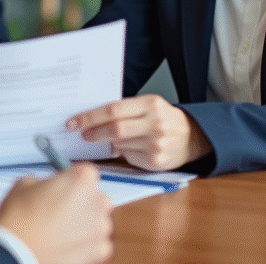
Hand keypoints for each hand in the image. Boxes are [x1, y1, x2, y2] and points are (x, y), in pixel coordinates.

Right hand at [0, 163, 112, 263]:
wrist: (16, 254)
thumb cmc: (18, 221)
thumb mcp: (24, 185)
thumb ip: (44, 182)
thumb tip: (47, 187)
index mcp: (80, 180)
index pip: (87, 174)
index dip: (74, 181)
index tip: (65, 189)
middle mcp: (96, 201)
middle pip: (97, 198)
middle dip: (83, 204)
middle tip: (62, 212)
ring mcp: (100, 227)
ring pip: (99, 222)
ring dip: (86, 225)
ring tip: (61, 232)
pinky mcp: (100, 250)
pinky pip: (98, 244)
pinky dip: (86, 246)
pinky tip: (66, 246)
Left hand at [66, 94, 211, 171]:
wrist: (191, 137)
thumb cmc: (164, 119)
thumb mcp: (149, 106)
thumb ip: (126, 109)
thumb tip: (93, 116)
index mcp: (150, 104)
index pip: (113, 110)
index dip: (90, 117)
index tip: (74, 121)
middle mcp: (154, 124)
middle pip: (114, 129)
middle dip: (93, 132)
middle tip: (81, 133)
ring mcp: (156, 144)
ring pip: (119, 144)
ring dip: (109, 143)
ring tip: (108, 139)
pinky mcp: (155, 161)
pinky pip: (128, 157)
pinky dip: (122, 152)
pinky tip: (127, 148)